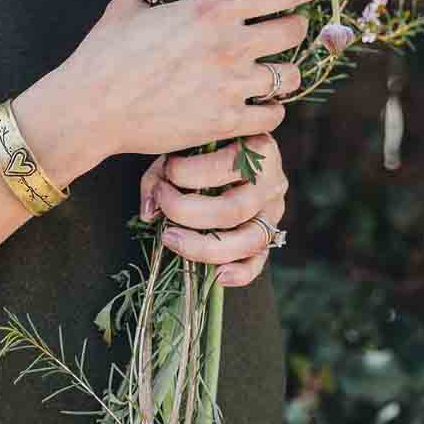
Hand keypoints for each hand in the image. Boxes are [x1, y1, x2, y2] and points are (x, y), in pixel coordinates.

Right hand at [59, 0, 315, 163]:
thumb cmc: (103, 55)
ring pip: (290, 77)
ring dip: (284, 74)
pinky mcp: (225, 121)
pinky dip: (269, 112)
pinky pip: (272, 116)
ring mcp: (231, 85)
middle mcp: (230, 43)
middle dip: (295, 29)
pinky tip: (257, 108)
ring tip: (271, 75)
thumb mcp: (125, 11)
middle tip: (286, 32)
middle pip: (295, 31)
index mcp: (210, 7)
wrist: (91, 108)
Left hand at [137, 133, 287, 285]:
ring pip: (249, 240)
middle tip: (161, 210)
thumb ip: (161, 174)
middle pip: (233, 209)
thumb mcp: (186, 148)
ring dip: (205, 246)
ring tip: (171, 240)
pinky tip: (216, 275)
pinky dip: (240, 273)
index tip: (164, 175)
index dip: (187, 174)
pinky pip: (259, 261)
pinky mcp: (269, 235)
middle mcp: (272, 182)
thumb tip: (149, 211)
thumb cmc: (204, 150)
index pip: (224, 167)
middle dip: (188, 213)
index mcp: (257, 149)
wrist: (232, 154)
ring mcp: (274, 211)